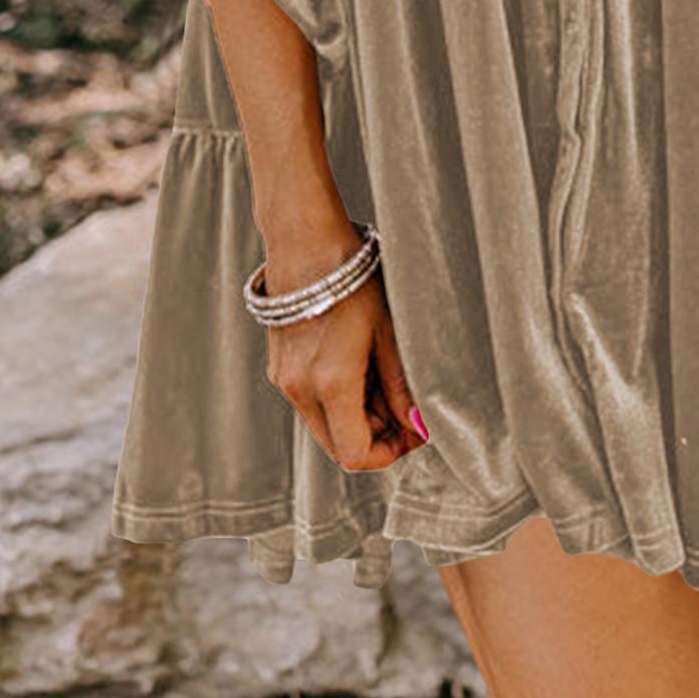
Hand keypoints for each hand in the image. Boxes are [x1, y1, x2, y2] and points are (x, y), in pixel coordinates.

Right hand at [262, 230, 426, 470]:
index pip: (356, 454)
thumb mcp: (388, 332)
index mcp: (329, 383)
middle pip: (339, 446)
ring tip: (387, 382)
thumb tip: (418, 425)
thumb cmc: (353, 280)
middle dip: (376, 437)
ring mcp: (284, 379)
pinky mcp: (280, 367)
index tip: (414, 434)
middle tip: (407, 411)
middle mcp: (299, 389)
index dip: (390, 454)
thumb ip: (401, 384)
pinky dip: (338, 400)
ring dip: (358, 419)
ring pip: (325, 425)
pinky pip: (312, 402)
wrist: (306, 243)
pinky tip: (361, 368)